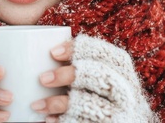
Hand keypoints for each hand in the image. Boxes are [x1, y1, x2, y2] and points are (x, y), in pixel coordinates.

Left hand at [31, 35, 155, 122]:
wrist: (118, 121)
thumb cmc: (99, 95)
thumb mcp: (97, 77)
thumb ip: (80, 63)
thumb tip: (43, 53)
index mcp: (122, 69)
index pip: (103, 52)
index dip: (79, 49)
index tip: (52, 52)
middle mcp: (127, 89)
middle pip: (101, 76)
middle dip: (69, 75)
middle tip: (42, 78)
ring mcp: (123, 112)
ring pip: (92, 104)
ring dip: (59, 103)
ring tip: (37, 105)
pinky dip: (65, 121)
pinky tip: (49, 119)